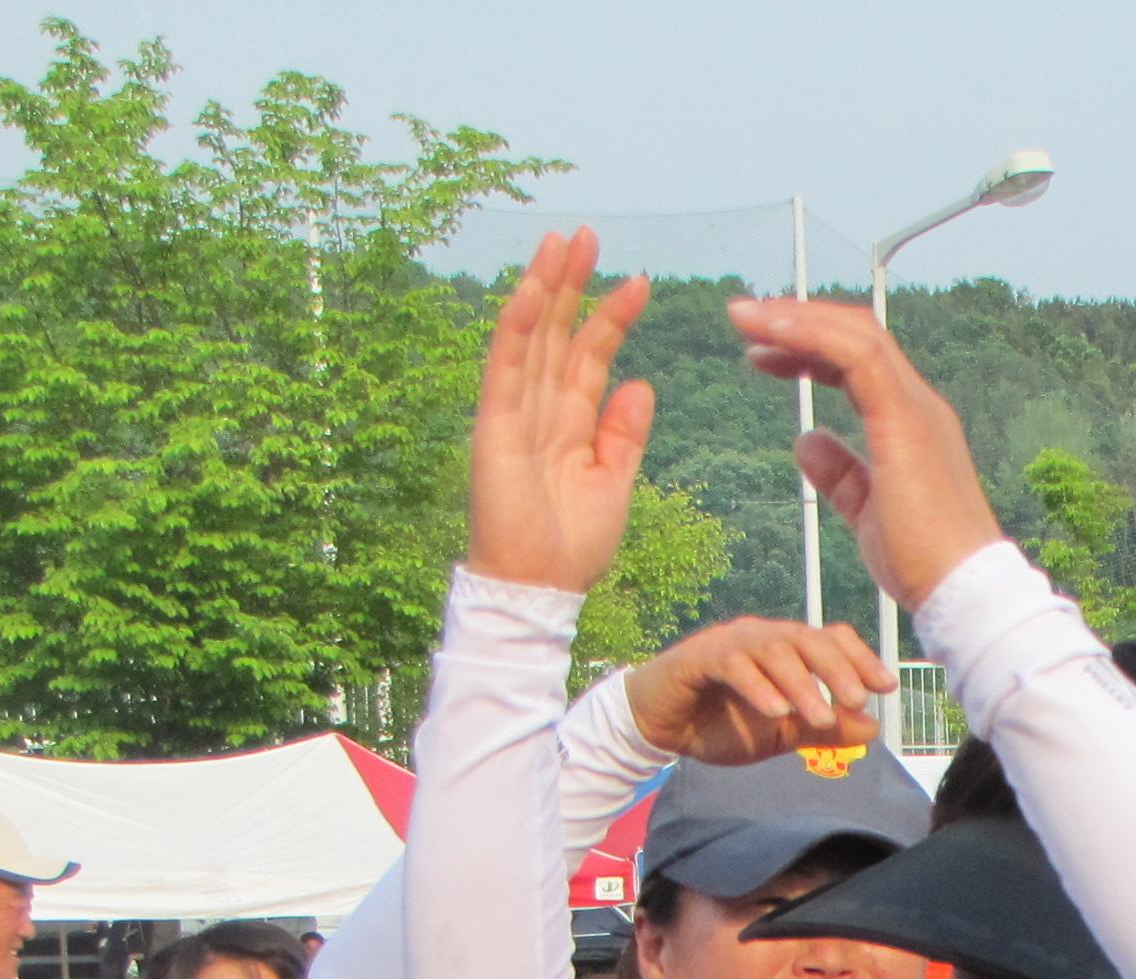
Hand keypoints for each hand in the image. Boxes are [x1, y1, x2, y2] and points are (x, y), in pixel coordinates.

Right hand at [466, 228, 656, 595]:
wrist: (540, 586)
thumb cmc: (573, 545)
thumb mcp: (615, 482)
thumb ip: (624, 433)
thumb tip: (640, 381)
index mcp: (571, 421)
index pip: (590, 355)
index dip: (612, 317)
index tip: (639, 281)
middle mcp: (541, 408)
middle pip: (557, 331)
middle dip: (572, 282)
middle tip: (588, 234)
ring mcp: (515, 413)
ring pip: (531, 336)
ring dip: (544, 287)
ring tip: (562, 241)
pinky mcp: (495, 426)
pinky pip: (505, 368)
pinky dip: (515, 328)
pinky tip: (529, 291)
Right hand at [621, 613, 897, 767]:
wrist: (662, 729)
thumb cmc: (722, 724)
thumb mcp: (782, 734)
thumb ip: (823, 730)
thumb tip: (872, 728)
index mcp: (786, 649)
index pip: (830, 639)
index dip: (859, 658)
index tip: (886, 687)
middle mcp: (762, 637)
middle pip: (807, 638)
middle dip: (837, 669)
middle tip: (857, 701)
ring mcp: (731, 642)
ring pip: (774, 650)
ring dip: (801, 684)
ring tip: (819, 717)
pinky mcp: (699, 656)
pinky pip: (734, 664)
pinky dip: (758, 688)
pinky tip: (776, 712)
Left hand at [722, 297, 1008, 614]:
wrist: (962, 589)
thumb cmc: (923, 563)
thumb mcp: (867, 512)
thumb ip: (840, 475)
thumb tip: (805, 441)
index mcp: (910, 422)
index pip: (858, 360)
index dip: (809, 347)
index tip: (761, 353)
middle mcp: (918, 404)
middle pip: (856, 335)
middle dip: (798, 319)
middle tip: (743, 320)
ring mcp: (915, 408)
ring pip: (856, 334)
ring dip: (797, 318)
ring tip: (745, 317)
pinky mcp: (905, 419)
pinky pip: (857, 356)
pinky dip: (812, 336)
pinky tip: (772, 335)